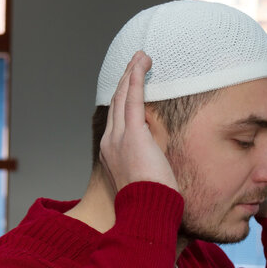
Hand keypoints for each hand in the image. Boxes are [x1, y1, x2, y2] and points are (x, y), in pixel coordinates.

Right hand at [99, 51, 178, 192]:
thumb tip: (156, 153)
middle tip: (135, 63)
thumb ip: (147, 159)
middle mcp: (110, 141)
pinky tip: (142, 63)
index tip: (131, 85)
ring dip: (131, 73)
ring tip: (141, 57)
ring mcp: (118, 136)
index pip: (116, 118)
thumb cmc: (150, 200)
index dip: (122, 97)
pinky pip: (132, 97)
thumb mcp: (145, 176)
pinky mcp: (133, 133)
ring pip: (121, 96)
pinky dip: (136, 77)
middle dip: (125, 80)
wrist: (147, 210)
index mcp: (111, 152)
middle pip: (115, 103)